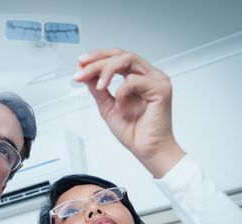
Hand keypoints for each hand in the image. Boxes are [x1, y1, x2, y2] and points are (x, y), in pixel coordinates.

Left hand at [74, 49, 184, 177]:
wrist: (148, 150)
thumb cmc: (134, 132)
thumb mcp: (108, 108)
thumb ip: (98, 90)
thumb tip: (87, 75)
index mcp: (138, 78)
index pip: (117, 58)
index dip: (97, 57)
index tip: (80, 64)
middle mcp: (148, 75)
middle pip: (121, 54)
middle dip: (97, 61)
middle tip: (81, 72)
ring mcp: (156, 80)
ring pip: (128, 59)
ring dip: (106, 70)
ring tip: (98, 85)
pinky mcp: (161, 89)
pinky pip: (134, 80)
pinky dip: (122, 91)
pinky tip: (120, 106)